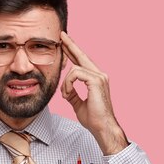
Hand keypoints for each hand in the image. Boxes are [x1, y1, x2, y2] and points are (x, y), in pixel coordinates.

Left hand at [60, 31, 128, 154]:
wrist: (102, 127)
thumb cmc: (94, 119)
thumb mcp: (78, 104)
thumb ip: (72, 94)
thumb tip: (65, 90)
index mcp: (96, 79)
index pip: (82, 62)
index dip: (73, 52)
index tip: (64, 44)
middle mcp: (99, 75)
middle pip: (82, 56)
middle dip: (70, 45)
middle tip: (61, 35)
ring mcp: (99, 77)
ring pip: (75, 69)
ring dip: (65, 83)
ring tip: (65, 95)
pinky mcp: (96, 81)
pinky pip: (75, 74)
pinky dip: (68, 84)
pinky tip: (67, 94)